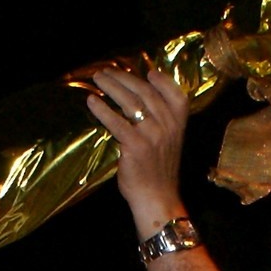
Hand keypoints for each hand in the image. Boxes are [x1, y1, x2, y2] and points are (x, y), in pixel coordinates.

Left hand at [83, 64, 190, 226]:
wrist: (157, 198)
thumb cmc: (158, 173)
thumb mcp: (168, 145)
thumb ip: (160, 124)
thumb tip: (137, 104)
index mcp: (179, 124)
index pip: (176, 95)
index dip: (163, 81)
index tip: (149, 72)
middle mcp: (168, 126)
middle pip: (146, 92)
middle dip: (124, 78)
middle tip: (107, 71)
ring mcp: (153, 134)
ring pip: (131, 101)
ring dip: (112, 86)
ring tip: (98, 78)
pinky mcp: (136, 145)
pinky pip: (116, 122)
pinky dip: (102, 109)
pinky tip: (92, 101)